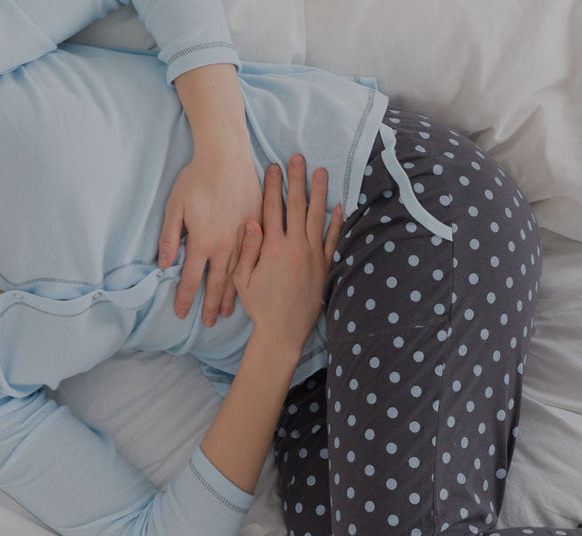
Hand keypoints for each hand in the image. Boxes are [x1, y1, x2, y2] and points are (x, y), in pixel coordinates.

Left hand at [158, 148, 261, 326]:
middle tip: (209, 323)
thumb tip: (164, 263)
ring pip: (238, 274)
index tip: (182, 314)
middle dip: (211, 305)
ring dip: (232, 295)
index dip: (185, 298)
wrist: (226, 156)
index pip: (190, 279)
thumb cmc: (197, 178)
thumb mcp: (175, 206)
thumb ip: (169, 237)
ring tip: (229, 312)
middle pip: (217, 284)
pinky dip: (251, 274)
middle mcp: (224, 245)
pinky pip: (255, 258)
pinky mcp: (258, 227)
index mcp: (202, 242)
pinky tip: (252, 283)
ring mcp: (244, 237)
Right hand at [231, 155, 343, 347]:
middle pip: (297, 206)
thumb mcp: (242, 279)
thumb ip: (247, 249)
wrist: (283, 331)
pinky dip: (337, 223)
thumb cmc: (260, 306)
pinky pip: (333, 240)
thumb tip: (251, 221)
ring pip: (317, 217)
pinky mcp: (325, 267)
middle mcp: (295, 247)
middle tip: (298, 158)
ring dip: (319, 193)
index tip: (272, 166)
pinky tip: (339, 207)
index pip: (272, 209)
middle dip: (297, 180)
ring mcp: (312, 256)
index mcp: (272, 248)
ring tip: (322, 172)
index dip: (271, 186)